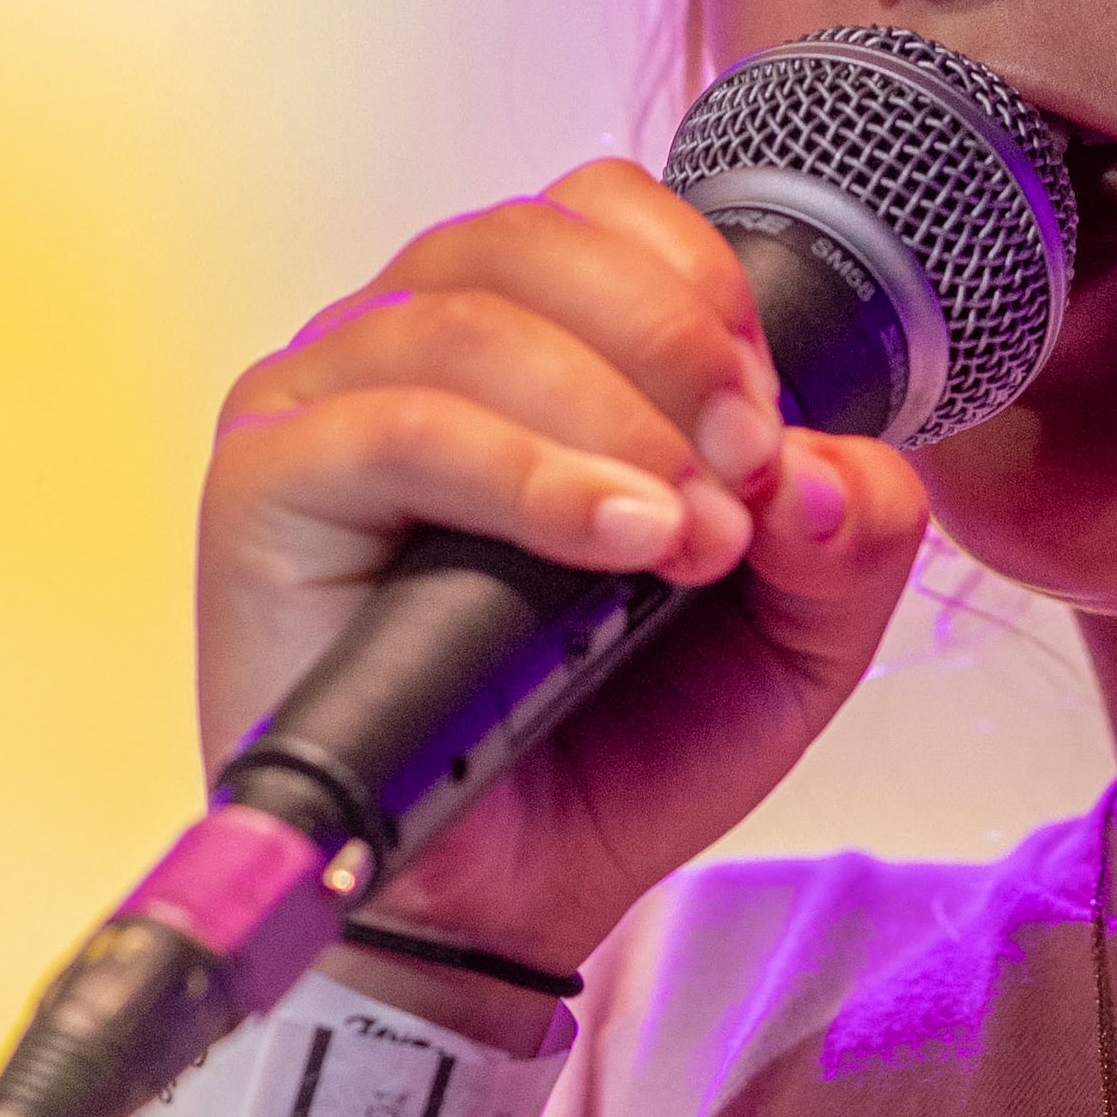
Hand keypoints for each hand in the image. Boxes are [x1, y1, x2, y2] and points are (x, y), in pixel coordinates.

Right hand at [200, 155, 934, 975]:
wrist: (506, 906)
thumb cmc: (613, 750)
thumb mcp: (794, 637)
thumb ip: (851, 535)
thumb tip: (828, 462)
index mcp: (521, 339)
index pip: (598, 210)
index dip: (701, 287)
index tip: (771, 422)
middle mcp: (407, 346)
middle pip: (535, 241)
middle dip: (676, 347)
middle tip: (748, 473)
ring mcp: (323, 404)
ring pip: (472, 320)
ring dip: (615, 419)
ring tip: (689, 540)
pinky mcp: (265, 485)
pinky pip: (395, 427)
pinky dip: (527, 476)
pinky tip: (617, 543)